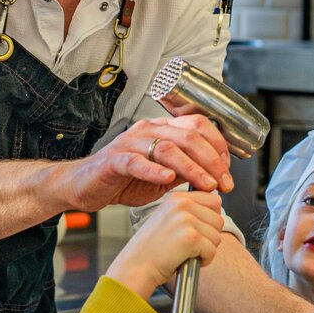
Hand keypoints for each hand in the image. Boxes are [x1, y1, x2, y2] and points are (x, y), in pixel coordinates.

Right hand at [60, 115, 232, 212]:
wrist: (84, 187)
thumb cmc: (121, 180)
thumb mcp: (161, 177)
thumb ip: (184, 171)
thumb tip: (213, 174)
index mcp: (161, 130)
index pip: (198, 125)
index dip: (218, 146)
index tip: (229, 170)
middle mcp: (147, 130)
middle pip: (189, 136)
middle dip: (212, 160)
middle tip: (224, 183)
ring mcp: (129, 144)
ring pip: (168, 148)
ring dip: (192, 168)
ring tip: (206, 185)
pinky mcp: (113, 160)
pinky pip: (136, 162)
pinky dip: (154, 171)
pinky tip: (168, 180)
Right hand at [105, 190, 223, 300]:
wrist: (137, 266)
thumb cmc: (152, 248)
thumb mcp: (167, 218)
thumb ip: (189, 210)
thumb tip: (216, 208)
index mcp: (177, 198)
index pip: (214, 200)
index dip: (210, 218)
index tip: (197, 230)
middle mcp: (182, 205)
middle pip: (218, 219)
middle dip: (209, 236)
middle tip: (190, 245)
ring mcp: (187, 220)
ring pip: (217, 236)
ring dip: (206, 249)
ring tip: (187, 252)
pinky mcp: (191, 238)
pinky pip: (212, 250)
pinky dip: (204, 260)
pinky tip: (187, 260)